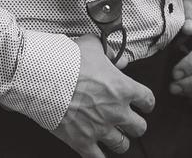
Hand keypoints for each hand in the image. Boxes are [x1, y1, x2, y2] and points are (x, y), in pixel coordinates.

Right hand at [51, 35, 154, 156]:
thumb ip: (108, 52)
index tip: (143, 104)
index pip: (147, 100)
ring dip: (118, 140)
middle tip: (127, 120)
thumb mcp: (92, 45)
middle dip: (134, 124)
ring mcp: (100, 129)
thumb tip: (120, 60)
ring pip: (122, 145)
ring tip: (112, 135)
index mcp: (122, 88)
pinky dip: (99, 157)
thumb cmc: (68, 59)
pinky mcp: (83, 141)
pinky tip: (97, 153)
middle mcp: (116, 112)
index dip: (146, 102)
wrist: (44, 76)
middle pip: (139, 127)